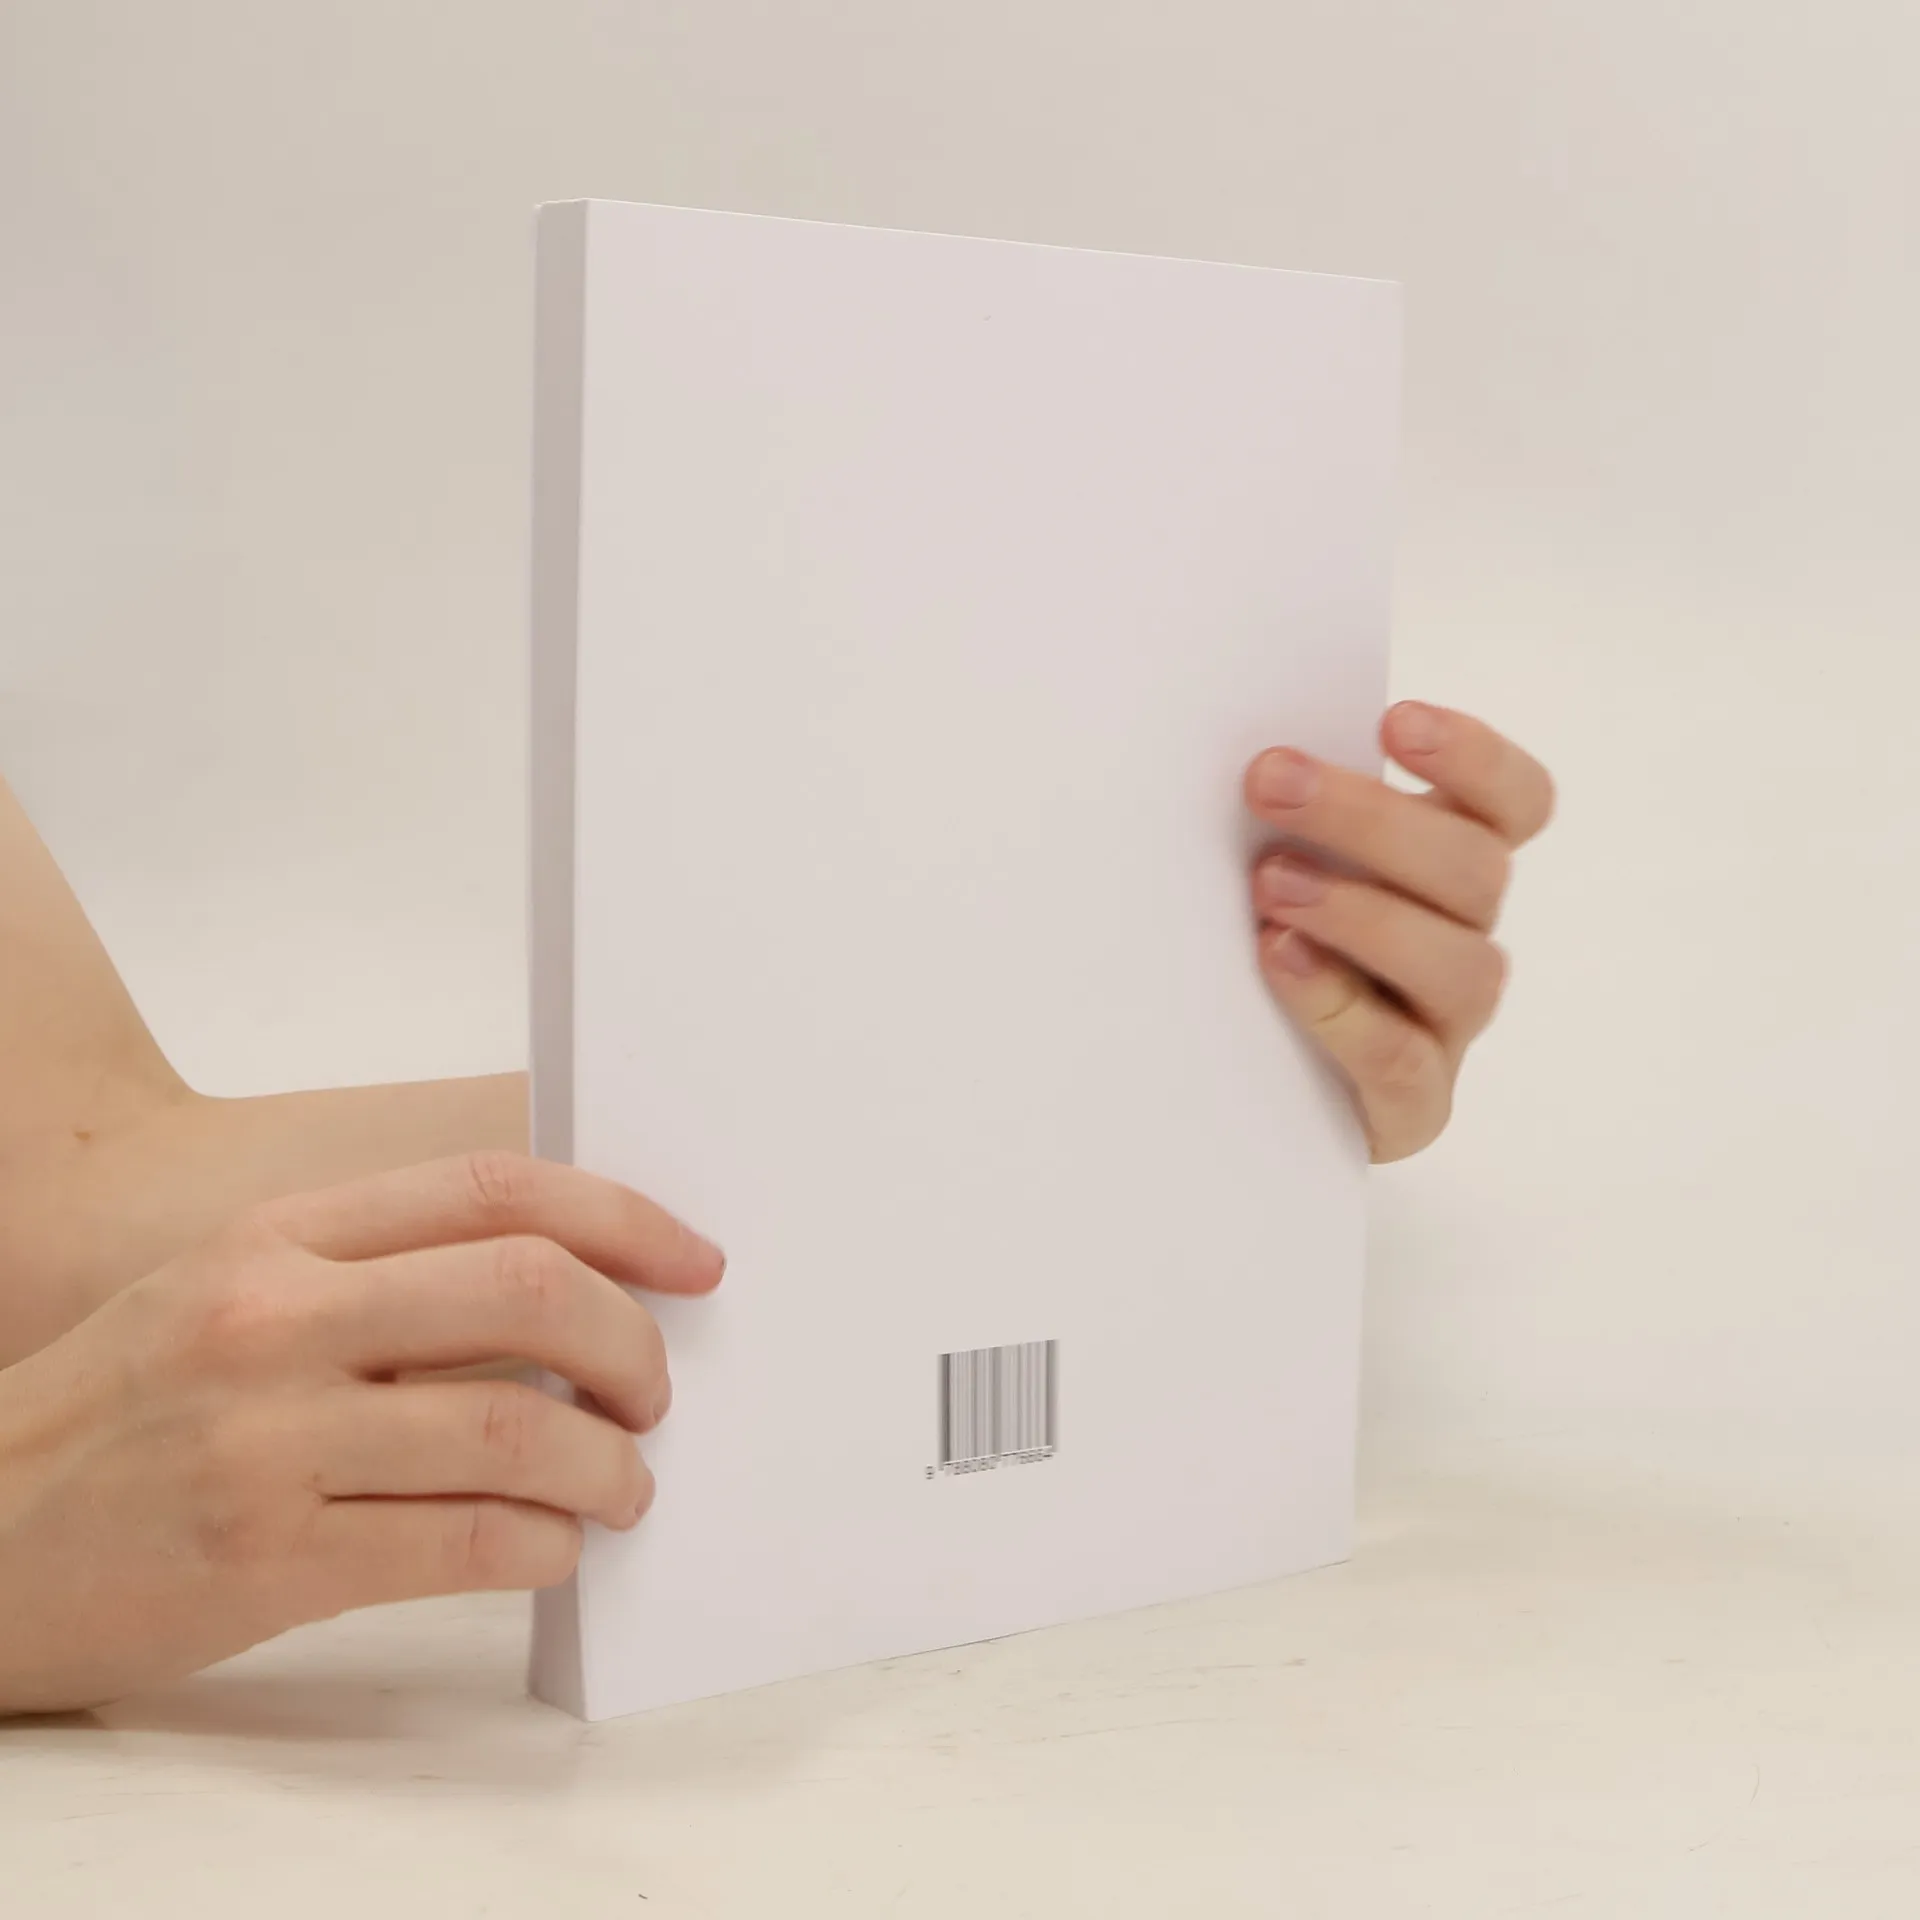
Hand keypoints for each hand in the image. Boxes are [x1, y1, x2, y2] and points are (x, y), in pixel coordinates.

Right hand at [0, 1151, 722, 1714]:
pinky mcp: (267, 1559)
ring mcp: (270, 1440)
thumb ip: (381, 1269)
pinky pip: (466, 1541)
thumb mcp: (230, 1288)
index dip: (624, 1219)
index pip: (497, 1190)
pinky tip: (551, 1545)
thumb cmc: (121, 1407)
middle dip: (632, 1344)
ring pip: (518, 1429)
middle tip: (655, 1393)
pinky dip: (545, 1544)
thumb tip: (570, 1288)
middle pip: (530, 1291)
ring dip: (608, 1465)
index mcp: (281, 1238)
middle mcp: (277, 1320)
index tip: (694, 1262)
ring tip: (621, 1485)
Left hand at [1243, 702, 1553, 1162]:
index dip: (1473, 758)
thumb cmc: (1264, 945)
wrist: (1241, 1091)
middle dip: (1370, 818)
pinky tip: (1281, 961)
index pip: (1514, 802)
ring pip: (1457, 963)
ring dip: (1363, 914)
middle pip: (1472, 867)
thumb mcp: (1278, 863)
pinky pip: (1401, 1058)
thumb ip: (1289, 812)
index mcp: (1450, 864)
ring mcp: (1446, 1026)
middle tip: (1270, 782)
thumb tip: (1256, 751)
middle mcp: (1465, 938)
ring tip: (1270, 887)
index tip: (1393, 721)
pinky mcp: (1411, 1104)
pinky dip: (1340, 1004)